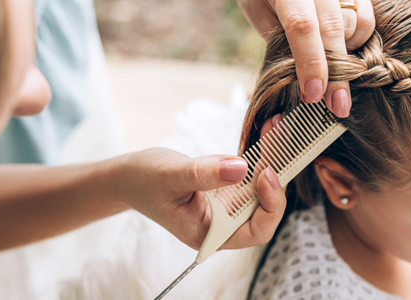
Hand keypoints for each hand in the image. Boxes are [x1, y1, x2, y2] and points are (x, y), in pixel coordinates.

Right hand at [111, 120, 286, 249]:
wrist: (128, 176)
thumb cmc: (143, 182)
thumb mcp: (173, 176)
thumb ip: (206, 174)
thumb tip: (241, 167)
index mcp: (212, 233)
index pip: (256, 231)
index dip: (270, 206)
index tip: (267, 174)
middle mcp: (225, 222)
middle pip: (265, 205)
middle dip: (277, 174)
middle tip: (282, 141)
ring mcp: (228, 204)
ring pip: (261, 185)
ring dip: (272, 157)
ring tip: (276, 128)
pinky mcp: (227, 186)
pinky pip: (251, 171)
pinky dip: (260, 152)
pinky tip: (268, 130)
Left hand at [239, 0, 374, 117]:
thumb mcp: (260, 13)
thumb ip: (281, 39)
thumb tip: (302, 80)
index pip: (301, 26)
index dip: (310, 63)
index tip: (313, 95)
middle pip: (334, 28)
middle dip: (338, 73)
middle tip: (338, 106)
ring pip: (357, 23)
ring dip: (350, 56)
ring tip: (337, 73)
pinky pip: (368, 17)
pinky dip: (361, 39)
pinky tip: (347, 51)